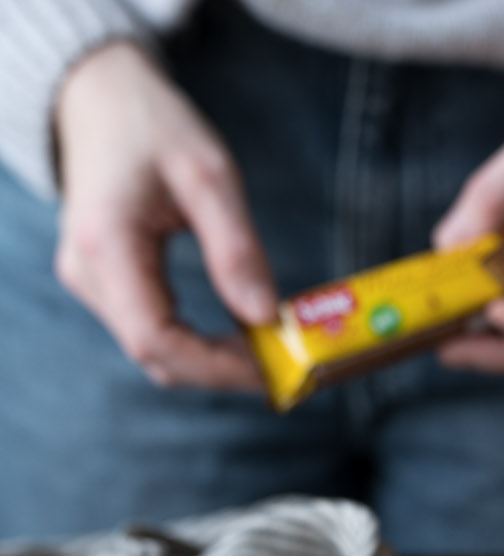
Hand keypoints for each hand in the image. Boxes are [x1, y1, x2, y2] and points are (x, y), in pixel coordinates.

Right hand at [55, 42, 276, 388]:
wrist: (100, 101)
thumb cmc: (154, 126)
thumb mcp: (209, 173)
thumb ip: (236, 248)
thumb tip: (266, 317)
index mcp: (105, 244)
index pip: (155, 338)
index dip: (215, 366)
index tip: (268, 366)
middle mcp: (87, 274)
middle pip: (156, 357)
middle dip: (220, 370)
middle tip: (279, 363)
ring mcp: (90, 284)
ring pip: (154, 353)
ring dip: (211, 362)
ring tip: (263, 348)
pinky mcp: (103, 287)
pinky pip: (151, 335)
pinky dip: (195, 346)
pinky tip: (235, 336)